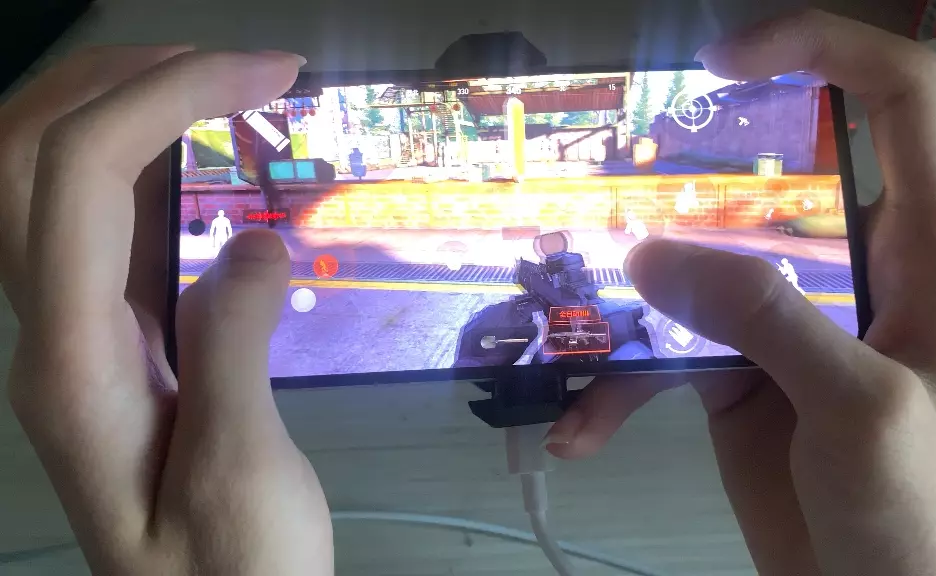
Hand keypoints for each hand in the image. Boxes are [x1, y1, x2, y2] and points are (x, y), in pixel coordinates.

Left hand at [2, 49, 332, 573]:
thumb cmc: (231, 575)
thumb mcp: (242, 474)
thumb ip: (234, 348)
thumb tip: (254, 242)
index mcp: (73, 364)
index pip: (77, 180)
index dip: (164, 97)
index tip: (266, 75)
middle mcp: (49, 336)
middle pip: (20, 156)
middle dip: (120, 77)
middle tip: (235, 66)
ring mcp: (69, 338)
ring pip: (41, 183)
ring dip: (121, 107)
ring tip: (221, 87)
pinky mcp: (107, 346)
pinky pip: (96, 227)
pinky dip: (144, 166)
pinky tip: (205, 161)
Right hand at [547, 11, 935, 575]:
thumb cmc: (912, 511)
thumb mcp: (856, 407)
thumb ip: (768, 319)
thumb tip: (655, 253)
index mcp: (916, 249)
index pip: (897, 99)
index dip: (824, 49)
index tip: (728, 60)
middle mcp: (848, 266)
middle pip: (766, 177)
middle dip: (683, 177)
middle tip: (609, 187)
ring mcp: (785, 318)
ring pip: (696, 265)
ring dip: (626, 300)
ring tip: (567, 335)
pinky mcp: (735, 370)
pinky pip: (664, 350)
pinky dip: (618, 385)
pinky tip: (584, 429)